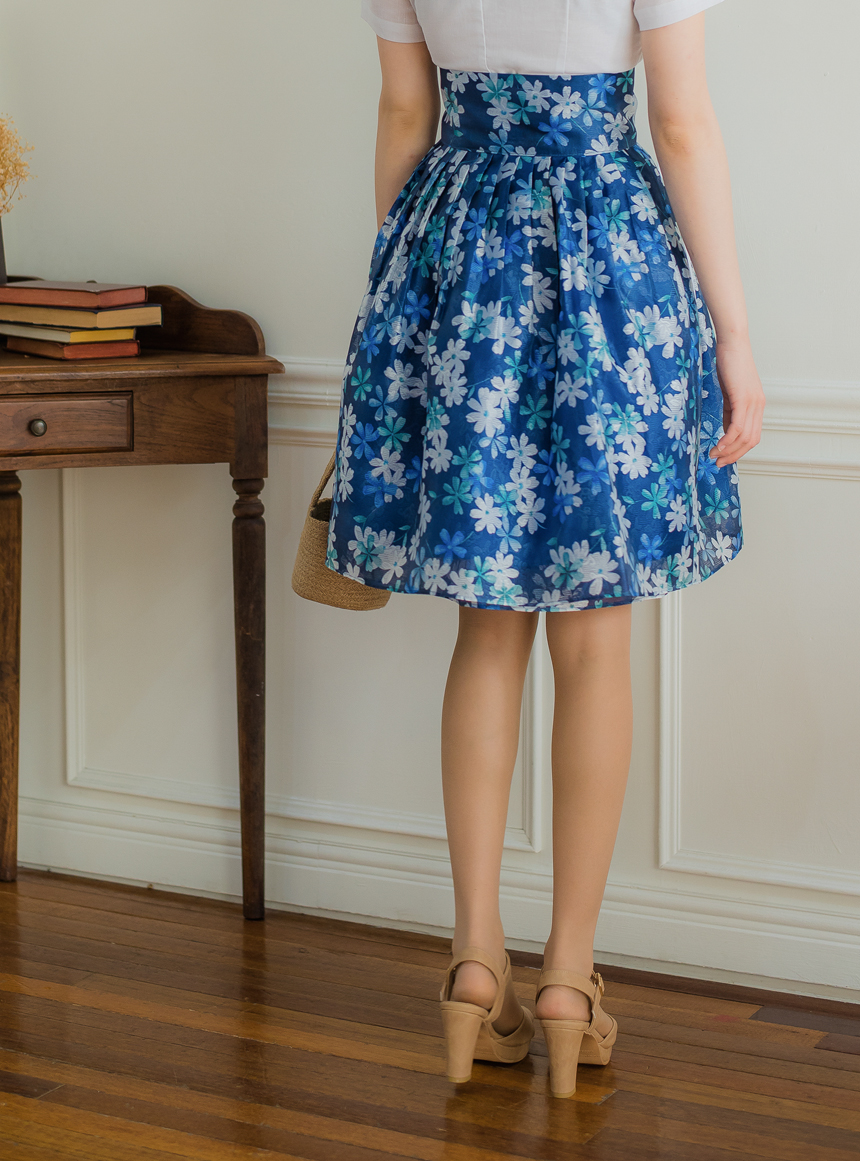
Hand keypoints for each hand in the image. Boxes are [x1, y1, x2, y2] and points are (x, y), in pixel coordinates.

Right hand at [710, 340, 765, 467]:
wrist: (732, 344)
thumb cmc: (728, 364)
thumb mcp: (729, 393)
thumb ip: (730, 411)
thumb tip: (726, 431)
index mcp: (756, 406)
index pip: (752, 436)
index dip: (739, 451)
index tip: (723, 458)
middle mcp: (758, 406)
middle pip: (751, 440)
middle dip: (734, 455)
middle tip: (718, 462)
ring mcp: (753, 403)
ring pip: (745, 436)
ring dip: (729, 450)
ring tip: (715, 455)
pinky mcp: (744, 398)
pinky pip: (738, 426)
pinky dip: (728, 439)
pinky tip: (718, 445)